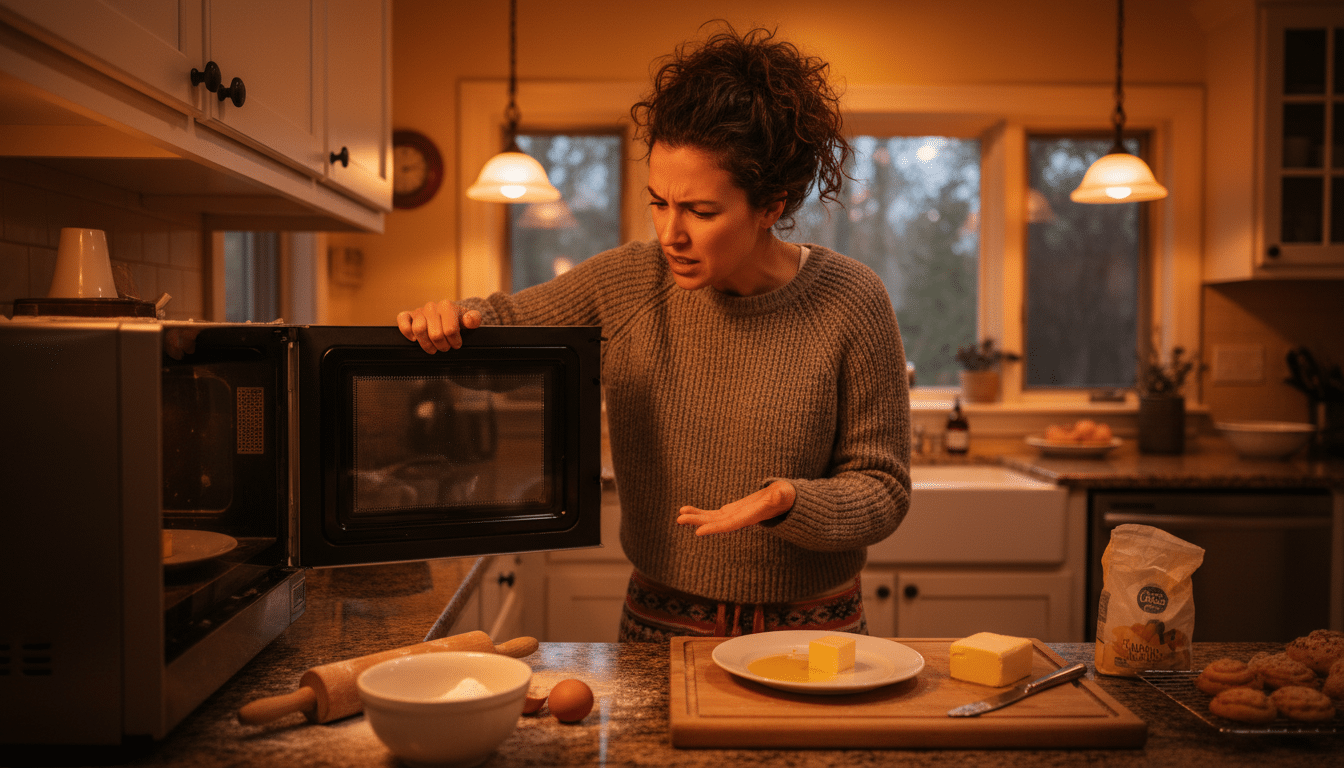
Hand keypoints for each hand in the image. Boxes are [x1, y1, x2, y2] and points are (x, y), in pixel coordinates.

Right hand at [396, 300, 482, 353]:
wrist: (448, 315)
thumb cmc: (458, 320)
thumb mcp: (470, 320)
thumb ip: (474, 319)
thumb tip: (470, 320)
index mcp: (447, 306)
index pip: (450, 330)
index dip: (454, 342)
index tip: (457, 345)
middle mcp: (431, 307)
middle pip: (435, 334)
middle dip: (442, 346)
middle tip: (446, 348)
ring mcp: (419, 311)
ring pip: (419, 330)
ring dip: (427, 344)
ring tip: (434, 348)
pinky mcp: (408, 315)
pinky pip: (402, 320)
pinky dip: (406, 331)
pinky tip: (414, 339)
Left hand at [676, 480, 795, 535]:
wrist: (784, 501)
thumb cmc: (786, 497)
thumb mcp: (785, 494)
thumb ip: (782, 495)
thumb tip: (779, 494)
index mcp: (750, 517)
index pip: (730, 525)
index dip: (715, 528)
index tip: (698, 531)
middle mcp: (739, 520)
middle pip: (716, 523)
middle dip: (698, 521)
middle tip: (680, 519)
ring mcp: (733, 516)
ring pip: (711, 519)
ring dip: (695, 517)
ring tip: (679, 516)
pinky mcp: (730, 512)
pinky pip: (711, 514)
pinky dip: (698, 512)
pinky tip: (684, 510)